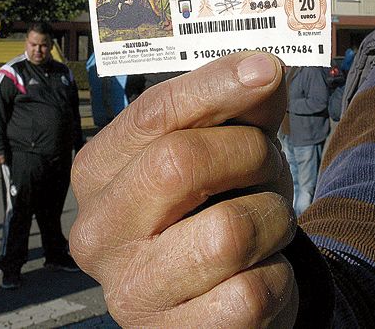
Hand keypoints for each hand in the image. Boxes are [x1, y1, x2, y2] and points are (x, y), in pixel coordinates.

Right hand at [69, 52, 296, 326]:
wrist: (221, 307)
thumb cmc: (216, 210)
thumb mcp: (224, 150)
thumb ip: (241, 108)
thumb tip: (265, 70)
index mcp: (97, 174)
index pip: (152, 114)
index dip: (215, 86)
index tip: (267, 70)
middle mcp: (97, 235)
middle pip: (180, 163)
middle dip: (250, 155)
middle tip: (269, 166)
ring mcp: (130, 294)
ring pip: (229, 232)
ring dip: (273, 220)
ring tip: (266, 225)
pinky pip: (253, 291)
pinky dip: (277, 277)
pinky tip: (260, 275)